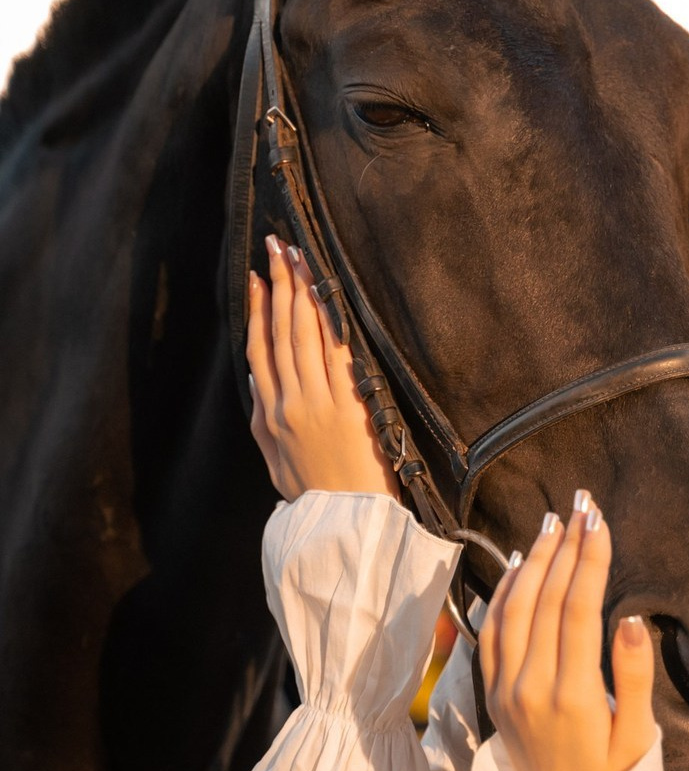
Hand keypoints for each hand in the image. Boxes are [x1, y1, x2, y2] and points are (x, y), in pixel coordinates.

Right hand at [245, 234, 398, 500]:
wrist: (342, 524)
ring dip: (303, 292)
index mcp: (269, 415)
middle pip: (281, 332)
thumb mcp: (275, 458)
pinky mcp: (348, 406)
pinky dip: (328, 322)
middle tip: (280, 246)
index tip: (260, 277)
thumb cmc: (314, 494)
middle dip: (281, 285)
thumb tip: (258, 377)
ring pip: (305, 335)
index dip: (259, 310)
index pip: (259, 349)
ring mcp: (318, 402)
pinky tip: (326, 297)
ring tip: (300, 257)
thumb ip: (264, 417)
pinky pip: (336, 355)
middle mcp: (289, 403)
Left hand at [479, 493, 656, 770]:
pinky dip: (503, 594)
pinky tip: (520, 566)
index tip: (599, 519)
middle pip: (545, 599)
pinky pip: (491, 634)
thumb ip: (633, 679)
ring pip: (513, 609)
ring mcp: (506, 692)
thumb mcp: (640, 740)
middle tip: (580, 504)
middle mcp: (531, 688)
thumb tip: (633, 620)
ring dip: (534, 562)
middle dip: (565, 546)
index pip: (578, 607)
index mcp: (572, 696)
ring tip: (553, 523)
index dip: (589, 558)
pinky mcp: (493, 698)